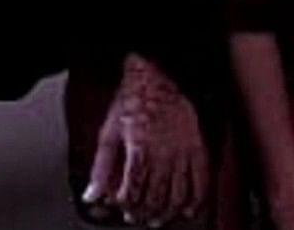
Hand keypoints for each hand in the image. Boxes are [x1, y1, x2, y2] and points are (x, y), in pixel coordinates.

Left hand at [82, 56, 208, 224]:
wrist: (157, 77)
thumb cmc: (132, 101)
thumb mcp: (108, 132)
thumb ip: (100, 167)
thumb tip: (92, 194)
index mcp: (140, 149)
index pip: (134, 190)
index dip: (126, 204)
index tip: (121, 207)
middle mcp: (164, 153)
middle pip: (156, 196)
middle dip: (144, 212)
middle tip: (137, 217)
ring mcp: (183, 152)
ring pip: (178, 193)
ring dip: (168, 211)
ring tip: (158, 218)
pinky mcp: (197, 148)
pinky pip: (201, 179)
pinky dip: (196, 199)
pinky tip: (189, 208)